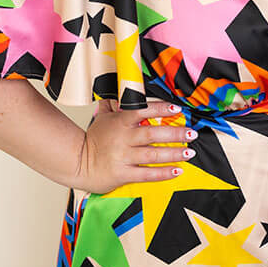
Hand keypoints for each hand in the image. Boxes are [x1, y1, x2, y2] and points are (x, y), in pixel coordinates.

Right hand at [72, 99, 195, 194]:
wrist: (76, 162)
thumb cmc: (91, 140)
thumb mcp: (101, 118)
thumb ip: (111, 105)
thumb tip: (114, 92)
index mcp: (120, 122)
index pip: (143, 111)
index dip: (161, 109)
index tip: (177, 108)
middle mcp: (124, 138)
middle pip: (153, 134)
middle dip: (174, 133)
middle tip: (191, 133)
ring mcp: (123, 157)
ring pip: (153, 154)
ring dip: (173, 153)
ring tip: (189, 152)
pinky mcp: (122, 174)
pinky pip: (147, 173)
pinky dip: (163, 173)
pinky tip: (177, 170)